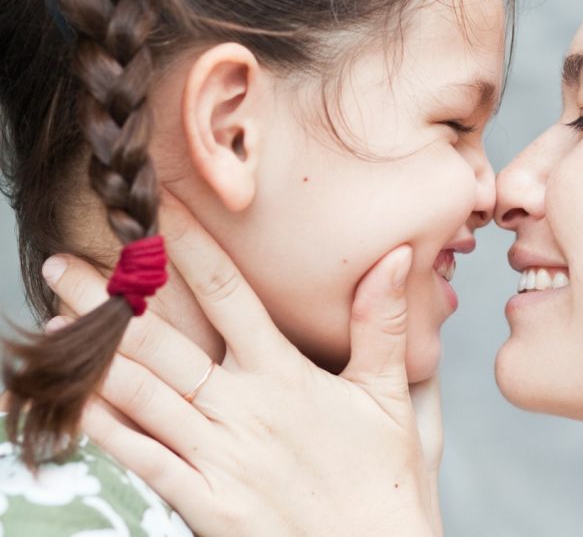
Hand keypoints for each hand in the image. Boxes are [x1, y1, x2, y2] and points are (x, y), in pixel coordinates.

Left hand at [44, 197, 440, 535]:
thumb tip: (395, 255)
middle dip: (111, 297)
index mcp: (285, 375)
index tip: (158, 208)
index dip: (190, 246)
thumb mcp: (391, 395)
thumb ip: (381, 323)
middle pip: (165, 341)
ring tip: (57, 318)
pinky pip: (143, 460)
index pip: (229, 293)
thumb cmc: (386, 478)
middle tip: (63, 263)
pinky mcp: (205, 504)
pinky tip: (77, 399)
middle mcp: (244, 410)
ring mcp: (219, 458)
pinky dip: (105, 428)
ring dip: (96, 352)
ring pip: (143, 394)